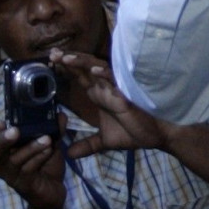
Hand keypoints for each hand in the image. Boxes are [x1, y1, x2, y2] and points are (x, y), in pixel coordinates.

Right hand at [0, 120, 64, 208]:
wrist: (53, 194)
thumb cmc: (46, 167)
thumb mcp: (50, 147)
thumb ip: (54, 131)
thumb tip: (61, 114)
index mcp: (6, 153)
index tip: (0, 122)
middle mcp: (4, 165)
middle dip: (2, 140)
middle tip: (14, 130)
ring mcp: (12, 176)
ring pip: (15, 160)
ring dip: (31, 148)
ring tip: (47, 139)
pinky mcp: (24, 185)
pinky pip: (28, 170)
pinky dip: (38, 158)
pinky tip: (50, 150)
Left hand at [49, 50, 166, 155]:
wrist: (158, 136)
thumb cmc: (135, 133)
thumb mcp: (105, 141)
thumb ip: (88, 145)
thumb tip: (69, 154)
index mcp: (100, 95)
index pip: (80, 77)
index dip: (66, 68)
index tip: (50, 60)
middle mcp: (106, 88)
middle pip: (84, 68)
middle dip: (68, 60)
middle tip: (52, 54)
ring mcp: (116, 89)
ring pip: (97, 69)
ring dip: (81, 62)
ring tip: (65, 58)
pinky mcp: (127, 93)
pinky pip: (115, 80)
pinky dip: (104, 74)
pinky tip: (94, 70)